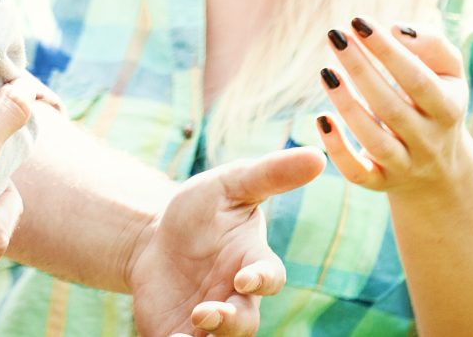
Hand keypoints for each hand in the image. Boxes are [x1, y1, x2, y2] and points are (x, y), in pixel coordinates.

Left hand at [127, 148, 324, 336]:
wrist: (154, 238)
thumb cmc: (202, 209)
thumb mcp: (230, 184)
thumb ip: (271, 173)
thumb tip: (318, 154)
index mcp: (252, 263)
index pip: (270, 278)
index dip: (261, 280)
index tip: (243, 277)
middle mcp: (236, 298)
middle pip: (246, 323)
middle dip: (229, 322)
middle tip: (206, 313)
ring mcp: (211, 321)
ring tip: (185, 334)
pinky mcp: (180, 333)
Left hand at [314, 19, 472, 196]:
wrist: (441, 169)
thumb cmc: (437, 101)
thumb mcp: (449, 73)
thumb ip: (432, 44)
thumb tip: (396, 30)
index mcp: (448, 110)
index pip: (417, 79)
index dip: (387, 51)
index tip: (358, 21)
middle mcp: (428, 141)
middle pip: (390, 107)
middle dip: (360, 68)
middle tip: (334, 35)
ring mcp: (405, 165)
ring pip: (373, 140)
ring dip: (346, 105)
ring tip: (326, 71)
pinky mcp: (380, 182)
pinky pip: (357, 173)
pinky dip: (337, 150)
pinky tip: (321, 119)